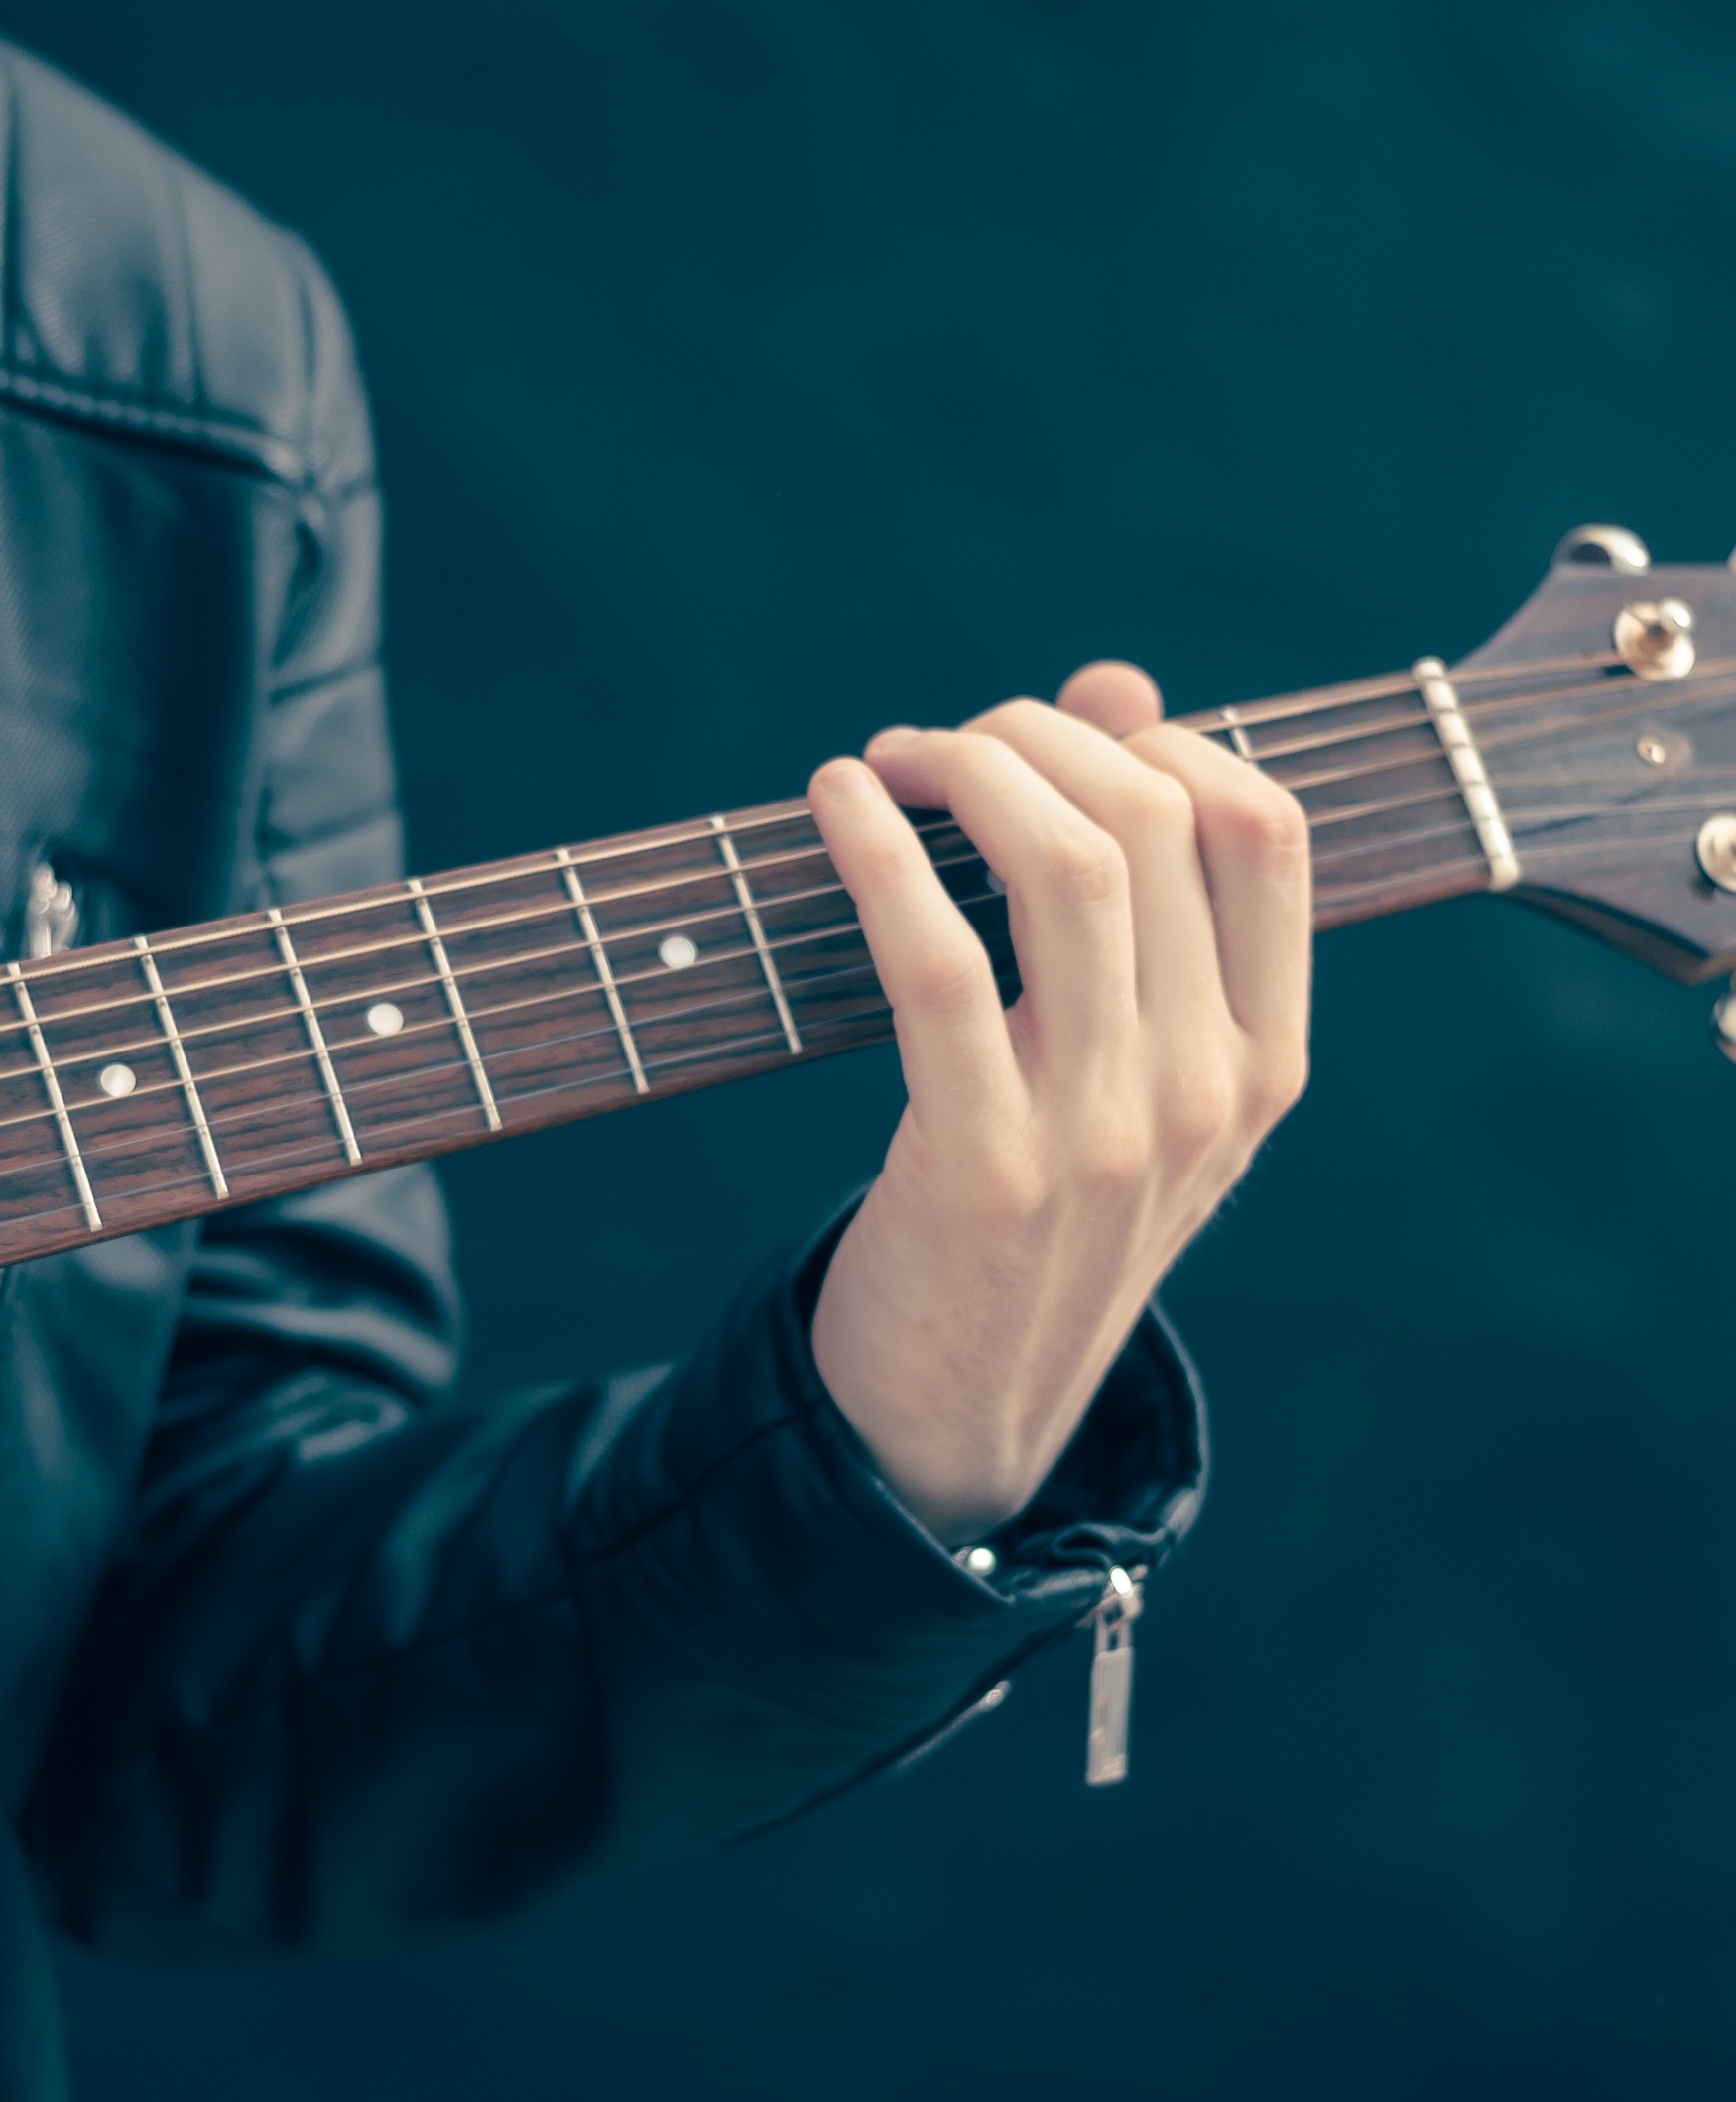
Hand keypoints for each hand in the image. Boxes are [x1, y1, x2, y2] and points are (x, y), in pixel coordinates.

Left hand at [804, 663, 1310, 1545]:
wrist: (958, 1414)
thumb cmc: (1029, 1216)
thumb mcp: (1121, 1071)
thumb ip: (1136, 895)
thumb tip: (1114, 687)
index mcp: (1266, 1063)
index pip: (1266, 830)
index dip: (1155, 739)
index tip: (1054, 736)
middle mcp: (1209, 1091)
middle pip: (1156, 820)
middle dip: (1034, 737)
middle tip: (940, 745)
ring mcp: (1107, 1133)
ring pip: (1070, 868)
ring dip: (967, 771)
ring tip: (889, 762)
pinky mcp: (985, 1164)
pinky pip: (938, 958)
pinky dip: (880, 853)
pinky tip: (836, 803)